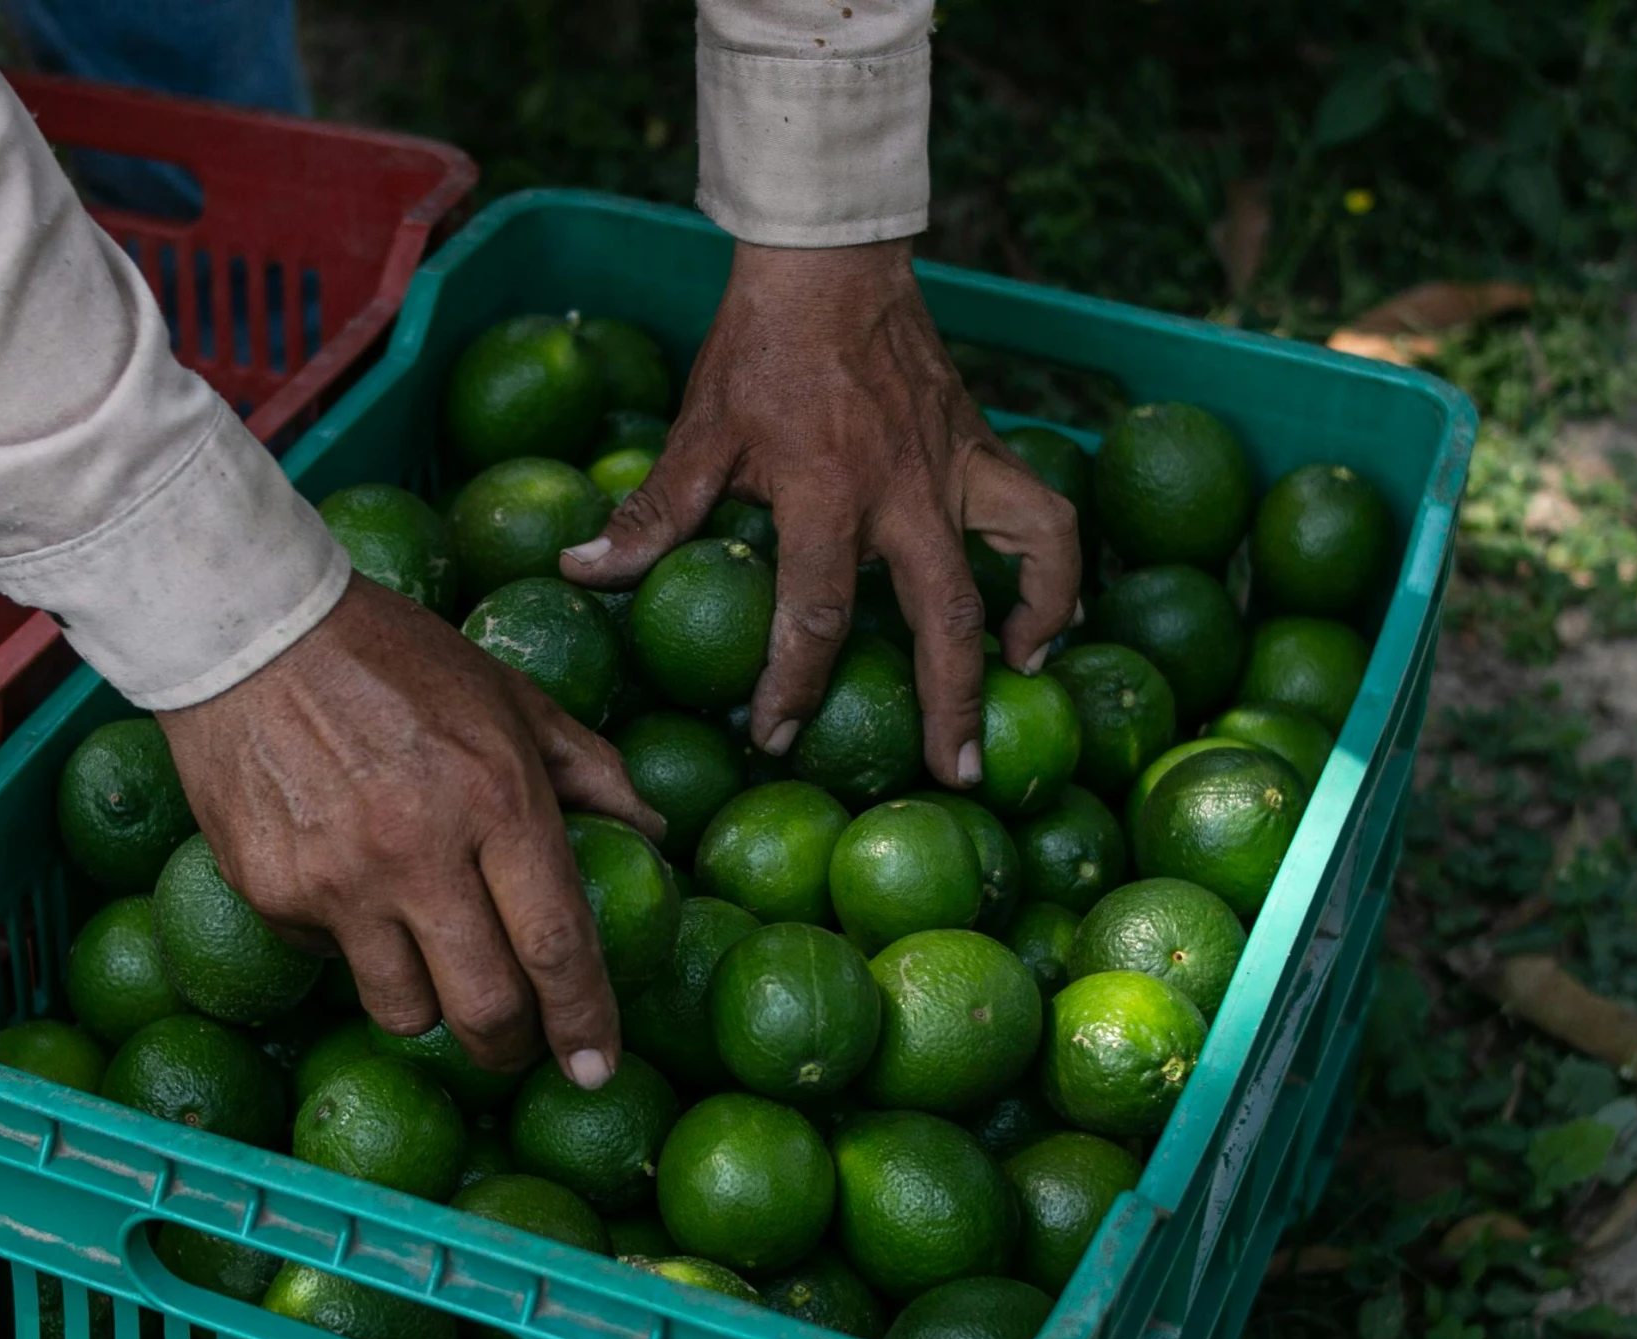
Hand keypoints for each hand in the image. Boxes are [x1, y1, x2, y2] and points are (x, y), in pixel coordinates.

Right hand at [155, 575, 662, 1085]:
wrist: (245, 630)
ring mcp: (337, 880)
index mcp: (494, 798)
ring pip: (402, 1008)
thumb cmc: (392, 657)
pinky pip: (330, 961)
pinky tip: (351, 889)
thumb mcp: (507, 694)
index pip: (556, 944)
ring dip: (431, 1008)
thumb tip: (652, 830)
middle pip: (484, 1007)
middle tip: (516, 1045)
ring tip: (434, 969)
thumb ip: (586, 766)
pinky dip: (353, 947)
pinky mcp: (271, 892)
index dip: (584, 1020)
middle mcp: (417, 852)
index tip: (597, 1067)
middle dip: (510, 1046)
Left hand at [560, 238, 1080, 786]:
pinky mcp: (986, 448)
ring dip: (1030, 627)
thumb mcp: (698, 431)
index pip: (815, 613)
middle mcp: (903, 490)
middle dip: (948, 703)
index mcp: (824, 491)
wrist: (829, 264)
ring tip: (1017, 687)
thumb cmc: (758, 350)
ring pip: (1022, 558)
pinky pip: (1045, 514)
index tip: (775, 737)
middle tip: (950, 775)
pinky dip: (1055, 568)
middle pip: (942, 615)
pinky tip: (1041, 613)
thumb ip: (652, 512)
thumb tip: (580, 570)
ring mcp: (956, 468)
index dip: (793, 685)